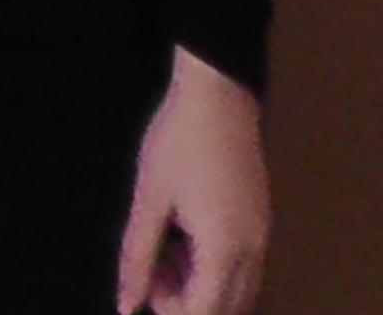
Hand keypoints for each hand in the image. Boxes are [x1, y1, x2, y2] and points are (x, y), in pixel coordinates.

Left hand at [119, 47, 267, 313]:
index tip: (143, 284)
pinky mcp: (260, 220)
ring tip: (163, 248)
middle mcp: (254, 249)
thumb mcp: (149, 199)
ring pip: (236, 287)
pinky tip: (183, 234)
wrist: (218, 96)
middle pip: (225, 306)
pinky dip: (212, 265)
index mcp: (225, 248)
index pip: (204, 311)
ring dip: (199, 284)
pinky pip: (242, 264)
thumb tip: (126, 302)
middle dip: (185, 300)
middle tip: (151, 267)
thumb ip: (137, 256)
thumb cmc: (178, 142)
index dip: (170, 308)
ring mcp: (262, 235)